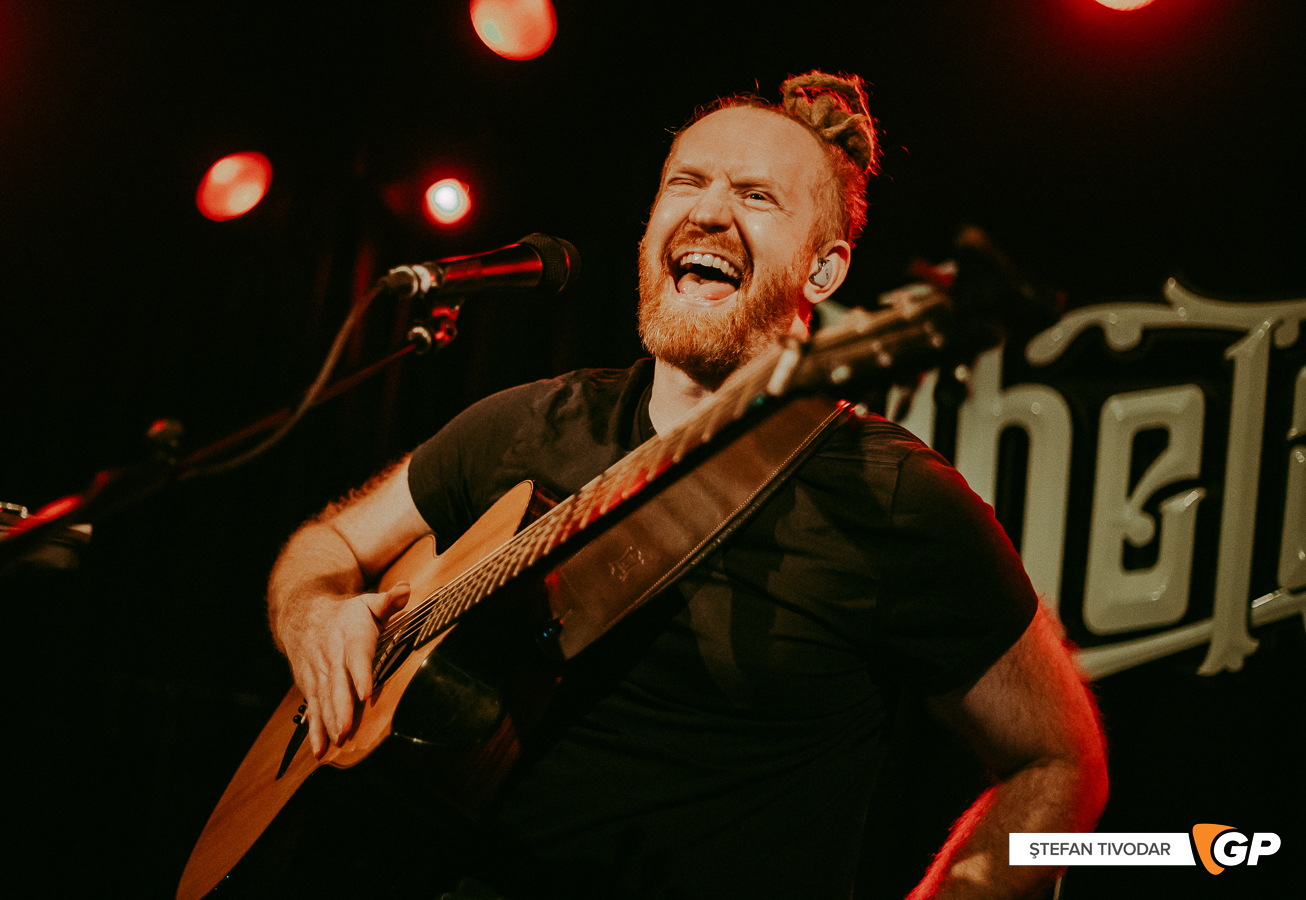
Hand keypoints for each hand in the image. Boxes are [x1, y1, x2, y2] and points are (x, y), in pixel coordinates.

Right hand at [282, 582, 410, 757]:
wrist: (302, 615)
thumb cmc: (345, 614)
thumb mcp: (366, 603)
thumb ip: (387, 601)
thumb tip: (405, 589)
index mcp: (349, 637)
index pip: (356, 657)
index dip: (360, 674)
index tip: (366, 692)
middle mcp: (331, 658)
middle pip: (336, 685)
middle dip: (341, 708)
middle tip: (347, 729)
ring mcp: (318, 675)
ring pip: (323, 701)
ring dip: (329, 722)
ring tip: (337, 741)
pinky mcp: (310, 687)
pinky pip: (312, 710)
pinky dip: (314, 731)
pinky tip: (320, 750)